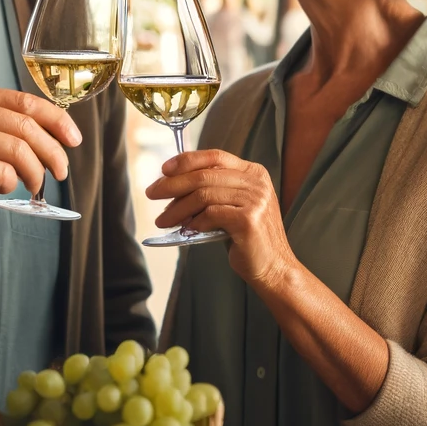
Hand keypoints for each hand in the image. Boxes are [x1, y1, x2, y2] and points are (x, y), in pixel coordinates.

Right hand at [0, 84, 81, 233]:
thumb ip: (9, 127)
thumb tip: (61, 133)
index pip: (24, 101)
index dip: (56, 120)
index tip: (74, 139)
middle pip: (25, 126)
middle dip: (52, 152)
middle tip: (60, 172)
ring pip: (19, 151)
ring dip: (34, 173)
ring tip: (34, 185)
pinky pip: (3, 173)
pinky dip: (10, 184)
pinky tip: (0, 188)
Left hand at [146, 150, 295, 286]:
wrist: (274, 268)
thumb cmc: (248, 240)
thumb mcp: (233, 207)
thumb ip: (212, 192)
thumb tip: (172, 187)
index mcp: (254, 173)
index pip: (214, 157)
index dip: (186, 160)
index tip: (164, 169)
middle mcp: (256, 182)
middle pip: (203, 175)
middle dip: (172, 185)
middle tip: (153, 193)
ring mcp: (255, 200)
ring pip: (203, 195)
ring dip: (177, 208)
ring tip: (163, 220)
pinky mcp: (248, 219)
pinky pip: (210, 214)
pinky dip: (193, 222)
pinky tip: (187, 230)